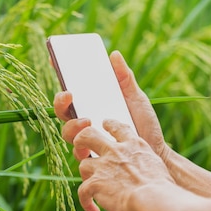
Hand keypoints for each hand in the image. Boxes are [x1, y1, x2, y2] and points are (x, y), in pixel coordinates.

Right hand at [53, 51, 169, 161]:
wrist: (156, 150)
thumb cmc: (144, 123)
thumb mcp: (136, 97)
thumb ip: (125, 78)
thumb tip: (114, 55)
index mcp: (92, 105)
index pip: (71, 91)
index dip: (61, 76)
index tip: (55, 61)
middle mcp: (85, 121)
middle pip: (63, 110)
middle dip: (60, 101)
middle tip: (69, 94)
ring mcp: (87, 139)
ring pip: (67, 131)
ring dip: (72, 125)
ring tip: (86, 121)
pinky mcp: (92, 156)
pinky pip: (78, 153)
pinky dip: (81, 148)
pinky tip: (90, 144)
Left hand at [74, 119, 174, 210]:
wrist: (155, 200)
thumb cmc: (164, 190)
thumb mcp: (157, 168)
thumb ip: (145, 166)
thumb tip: (144, 179)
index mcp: (135, 145)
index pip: (118, 127)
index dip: (109, 125)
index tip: (105, 124)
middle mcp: (116, 151)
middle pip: (88, 134)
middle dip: (81, 140)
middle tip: (81, 148)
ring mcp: (103, 166)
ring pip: (83, 164)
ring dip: (88, 176)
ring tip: (94, 190)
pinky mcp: (95, 183)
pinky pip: (83, 192)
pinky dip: (87, 203)